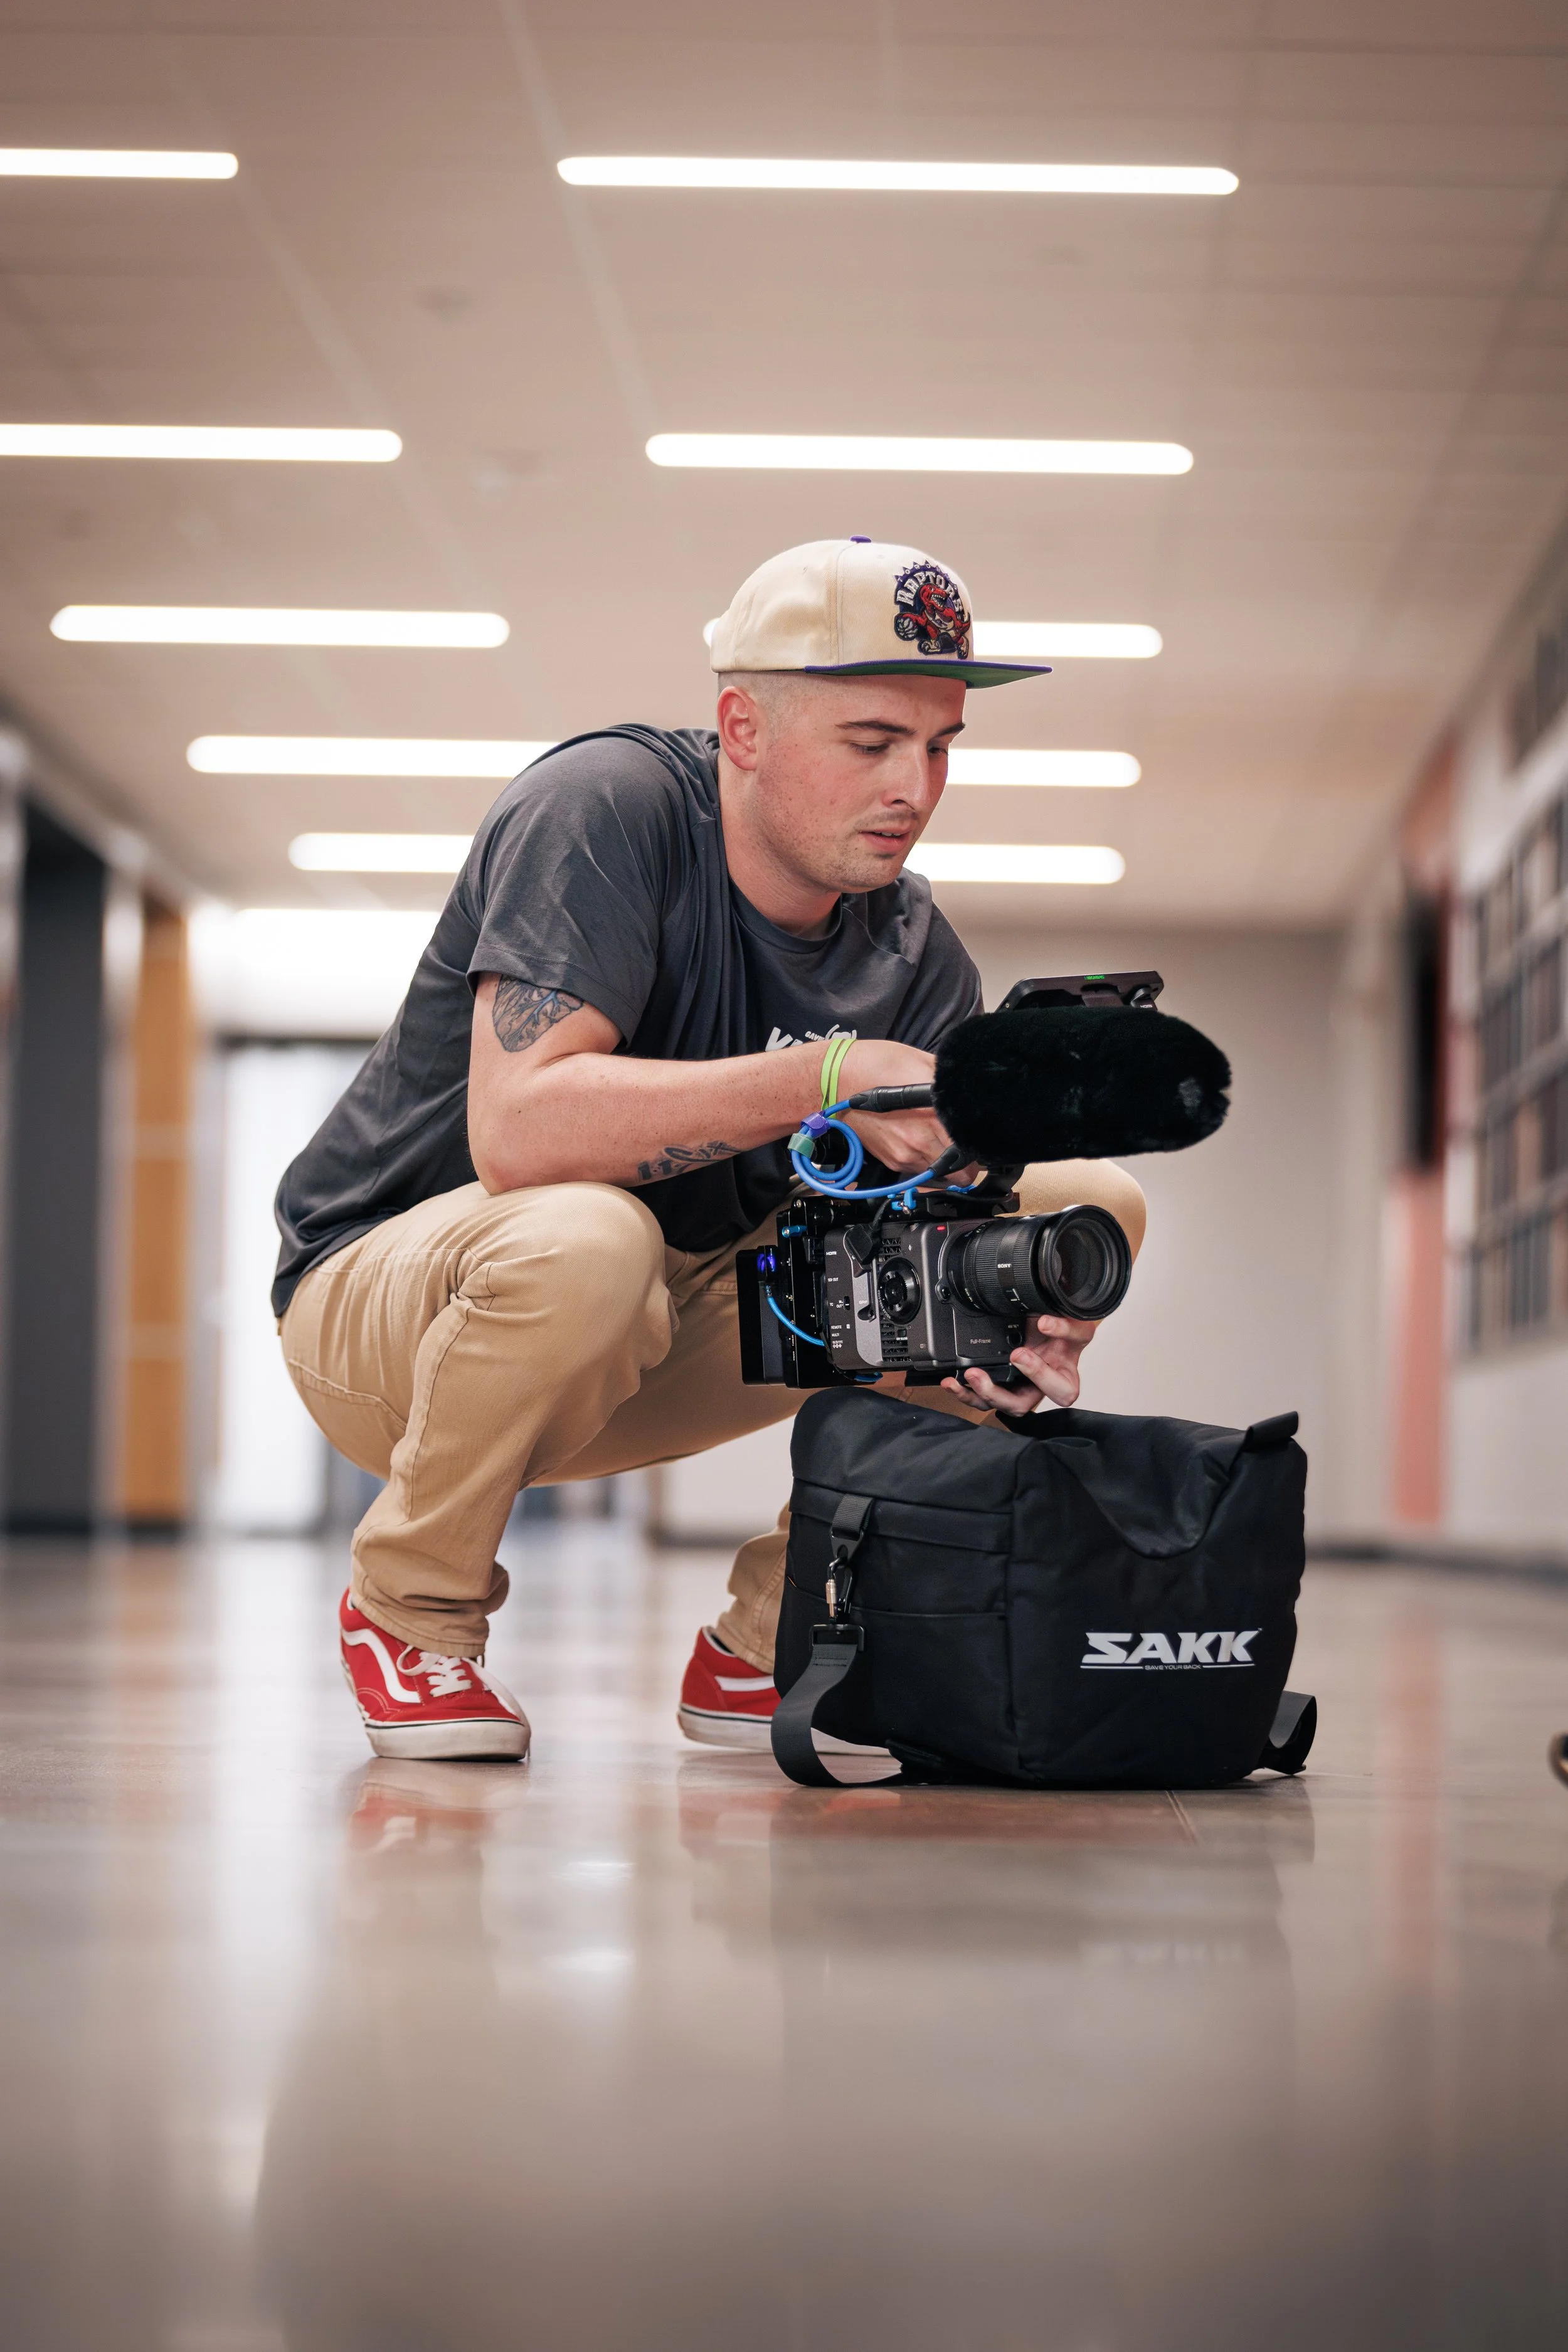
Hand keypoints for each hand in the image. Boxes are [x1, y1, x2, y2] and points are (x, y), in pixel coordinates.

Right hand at [836, 1039, 974, 1178]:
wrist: (833, 1080)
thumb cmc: (875, 1064)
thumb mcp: (923, 1062)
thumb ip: (951, 1082)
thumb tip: (970, 1089)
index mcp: (935, 1119)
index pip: (974, 1153)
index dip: (981, 1148)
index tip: (979, 1139)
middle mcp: (921, 1143)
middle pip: (962, 1175)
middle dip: (967, 1163)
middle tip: (965, 1145)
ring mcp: (904, 1156)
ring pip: (940, 1177)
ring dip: (946, 1164)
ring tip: (941, 1141)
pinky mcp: (892, 1161)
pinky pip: (919, 1172)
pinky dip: (925, 1162)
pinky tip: (920, 1140)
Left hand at [941, 1311, 1097, 1414]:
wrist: (1051, 1324)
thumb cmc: (1067, 1333)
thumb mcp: (1078, 1326)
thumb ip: (1066, 1326)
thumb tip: (1045, 1324)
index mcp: (1065, 1381)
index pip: (1059, 1392)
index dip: (1039, 1375)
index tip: (1019, 1353)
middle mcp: (1039, 1390)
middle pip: (1019, 1406)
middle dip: (995, 1393)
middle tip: (977, 1374)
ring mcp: (1017, 1390)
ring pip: (996, 1405)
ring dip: (974, 1394)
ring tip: (959, 1379)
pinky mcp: (1000, 1384)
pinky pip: (982, 1394)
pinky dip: (965, 1390)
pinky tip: (951, 1381)